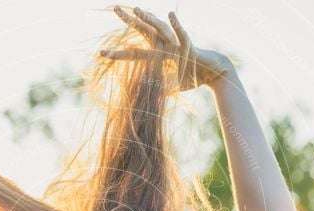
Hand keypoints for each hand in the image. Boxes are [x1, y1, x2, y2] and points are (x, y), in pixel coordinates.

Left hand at [101, 6, 234, 91]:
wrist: (212, 74)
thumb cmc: (191, 78)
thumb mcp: (170, 87)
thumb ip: (158, 89)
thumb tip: (145, 99)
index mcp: (157, 56)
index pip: (134, 53)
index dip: (118, 54)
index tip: (101, 53)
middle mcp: (164, 46)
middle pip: (144, 32)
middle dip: (130, 21)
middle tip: (116, 9)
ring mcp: (175, 44)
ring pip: (160, 29)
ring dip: (149, 19)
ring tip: (137, 9)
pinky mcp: (188, 46)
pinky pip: (182, 34)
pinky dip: (176, 26)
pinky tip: (170, 15)